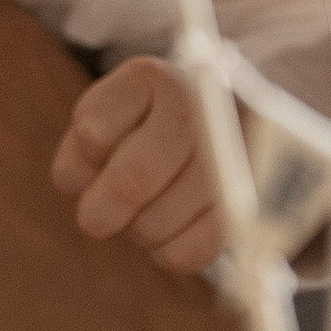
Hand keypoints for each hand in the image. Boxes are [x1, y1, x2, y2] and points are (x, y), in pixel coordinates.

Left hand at [52, 57, 224, 272]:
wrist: (226, 127)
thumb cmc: (145, 129)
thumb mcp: (105, 121)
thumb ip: (81, 157)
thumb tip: (97, 217)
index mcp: (153, 78)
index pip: (92, 137)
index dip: (83, 162)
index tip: (97, 154)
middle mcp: (200, 106)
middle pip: (130, 183)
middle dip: (102, 211)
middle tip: (98, 217)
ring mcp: (231, 154)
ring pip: (154, 224)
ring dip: (138, 230)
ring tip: (150, 208)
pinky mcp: (249, 204)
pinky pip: (188, 253)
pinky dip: (168, 251)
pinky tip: (173, 229)